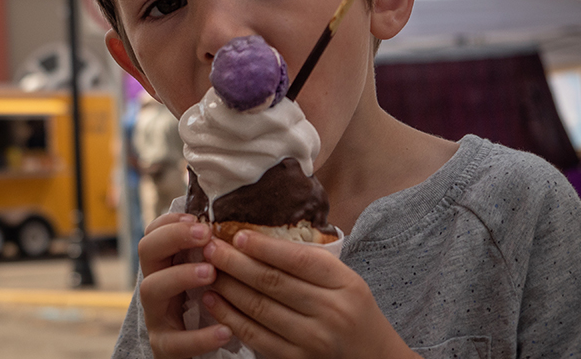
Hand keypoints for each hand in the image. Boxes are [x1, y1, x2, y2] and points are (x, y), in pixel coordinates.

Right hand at [138, 213, 232, 358]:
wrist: (205, 356)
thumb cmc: (212, 310)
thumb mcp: (209, 278)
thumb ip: (217, 256)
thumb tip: (242, 227)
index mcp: (166, 266)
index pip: (154, 233)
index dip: (171, 221)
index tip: (197, 217)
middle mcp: (156, 285)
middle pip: (147, 250)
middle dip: (173, 237)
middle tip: (204, 234)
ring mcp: (156, 316)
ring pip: (151, 288)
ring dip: (180, 275)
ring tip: (210, 273)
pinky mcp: (165, 347)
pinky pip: (176, 342)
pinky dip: (201, 336)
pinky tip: (226, 329)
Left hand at [202, 231, 418, 358]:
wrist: (374, 358)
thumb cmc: (352, 310)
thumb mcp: (344, 280)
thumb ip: (309, 262)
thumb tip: (258, 238)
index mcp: (344, 283)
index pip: (297, 260)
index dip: (263, 247)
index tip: (237, 235)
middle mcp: (330, 311)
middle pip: (273, 282)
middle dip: (235, 263)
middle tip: (210, 247)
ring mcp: (313, 339)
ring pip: (259, 308)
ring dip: (227, 287)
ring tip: (207, 270)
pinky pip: (256, 336)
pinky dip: (230, 317)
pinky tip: (214, 301)